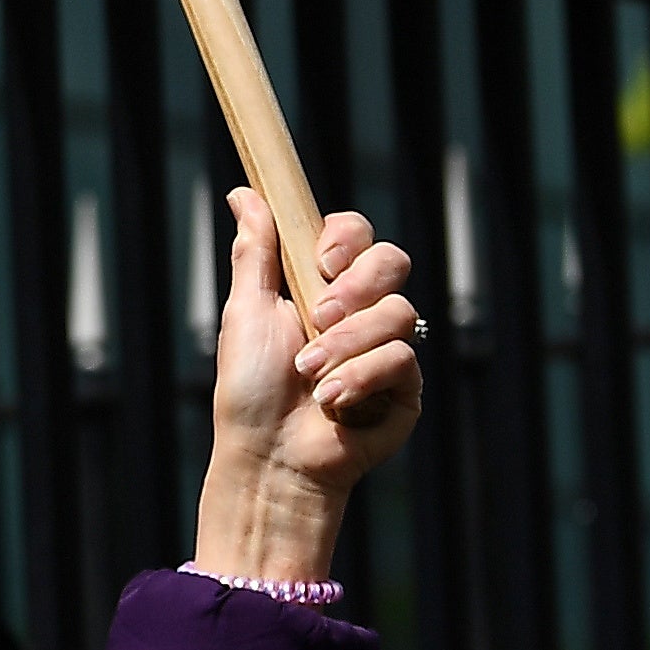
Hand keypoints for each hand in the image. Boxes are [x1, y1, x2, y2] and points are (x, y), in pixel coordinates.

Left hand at [190, 195, 418, 586]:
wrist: (268, 457)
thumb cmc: (250, 389)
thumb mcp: (247, 312)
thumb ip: (255, 252)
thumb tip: (244, 192)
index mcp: (324, 288)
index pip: (357, 237)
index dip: (348, 238)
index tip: (322, 259)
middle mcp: (362, 314)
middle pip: (393, 261)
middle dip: (356, 287)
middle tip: (318, 315)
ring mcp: (388, 350)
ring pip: (399, 311)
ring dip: (346, 343)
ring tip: (310, 374)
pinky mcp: (405, 390)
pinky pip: (403, 358)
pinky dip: (361, 376)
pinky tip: (332, 400)